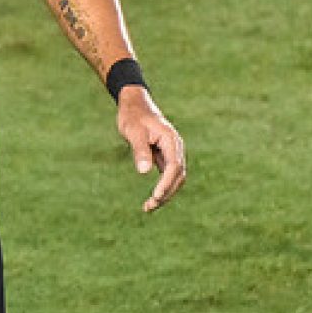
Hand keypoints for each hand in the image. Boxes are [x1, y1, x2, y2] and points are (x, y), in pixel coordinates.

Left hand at [116, 86, 185, 211]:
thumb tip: (143, 171)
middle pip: (178, 176)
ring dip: (165, 193)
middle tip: (150, 205)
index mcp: (171, 140)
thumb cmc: (133, 117)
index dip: (167, 183)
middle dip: (167, 192)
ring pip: (175, 178)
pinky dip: (162, 187)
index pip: (174, 166)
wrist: (134, 106)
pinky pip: (168, 176)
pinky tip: (152, 199)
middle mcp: (176, 148)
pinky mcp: (165, 157)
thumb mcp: (134, 132)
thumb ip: (140, 150)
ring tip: (148, 207)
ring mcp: (172, 153)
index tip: (156, 195)